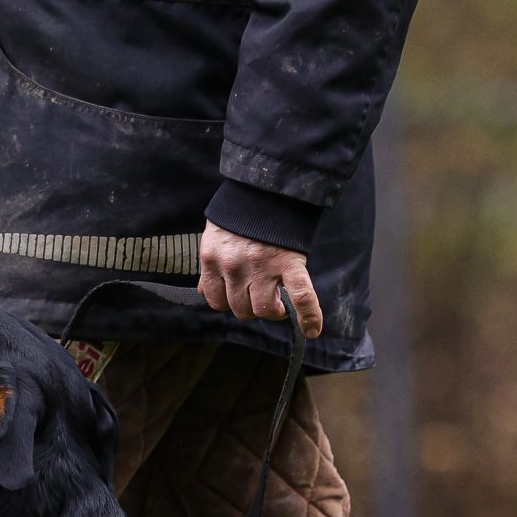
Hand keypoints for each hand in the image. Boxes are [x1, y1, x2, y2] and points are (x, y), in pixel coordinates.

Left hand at [198, 221, 323, 339]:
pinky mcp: (289, 264)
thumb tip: (204, 291)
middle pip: (240, 309)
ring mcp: (262, 268)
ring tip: (279, 302)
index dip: (228, 302)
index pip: (216, 301)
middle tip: (261, 294)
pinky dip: (309, 316)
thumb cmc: (239, 214)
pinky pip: (301, 296)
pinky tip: (312, 330)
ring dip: (272, 310)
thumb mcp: (214, 237)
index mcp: (214, 260)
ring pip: (264, 310)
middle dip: (251, 307)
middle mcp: (234, 268)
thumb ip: (211, 266)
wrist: (265, 186)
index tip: (239, 295)